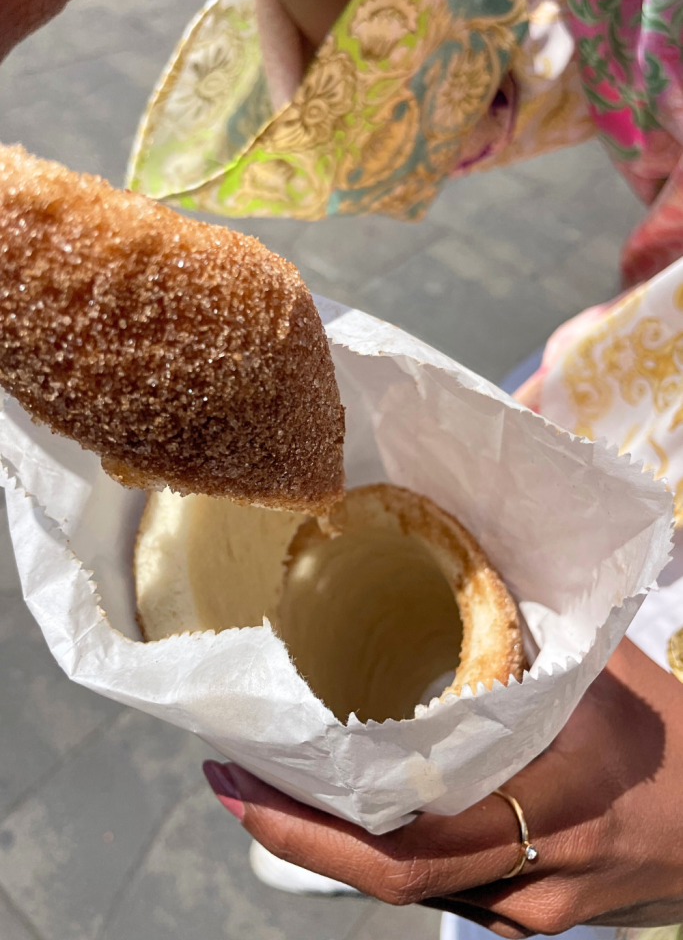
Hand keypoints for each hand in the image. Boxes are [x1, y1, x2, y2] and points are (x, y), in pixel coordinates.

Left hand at [204, 639, 682, 936]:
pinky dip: (381, 851)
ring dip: (330, 844)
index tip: (245, 779)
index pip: (413, 838)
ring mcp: (527, 905)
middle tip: (229, 782)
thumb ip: (528, 627)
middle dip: (294, 837)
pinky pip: (439, 887)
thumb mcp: (605, 671)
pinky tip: (345, 810)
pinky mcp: (525, 913)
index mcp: (555, 798)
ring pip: (408, 887)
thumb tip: (466, 552)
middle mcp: (531, 868)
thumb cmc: (672, 741)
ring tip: (267, 788)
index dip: (316, 826)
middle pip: (390, 877)